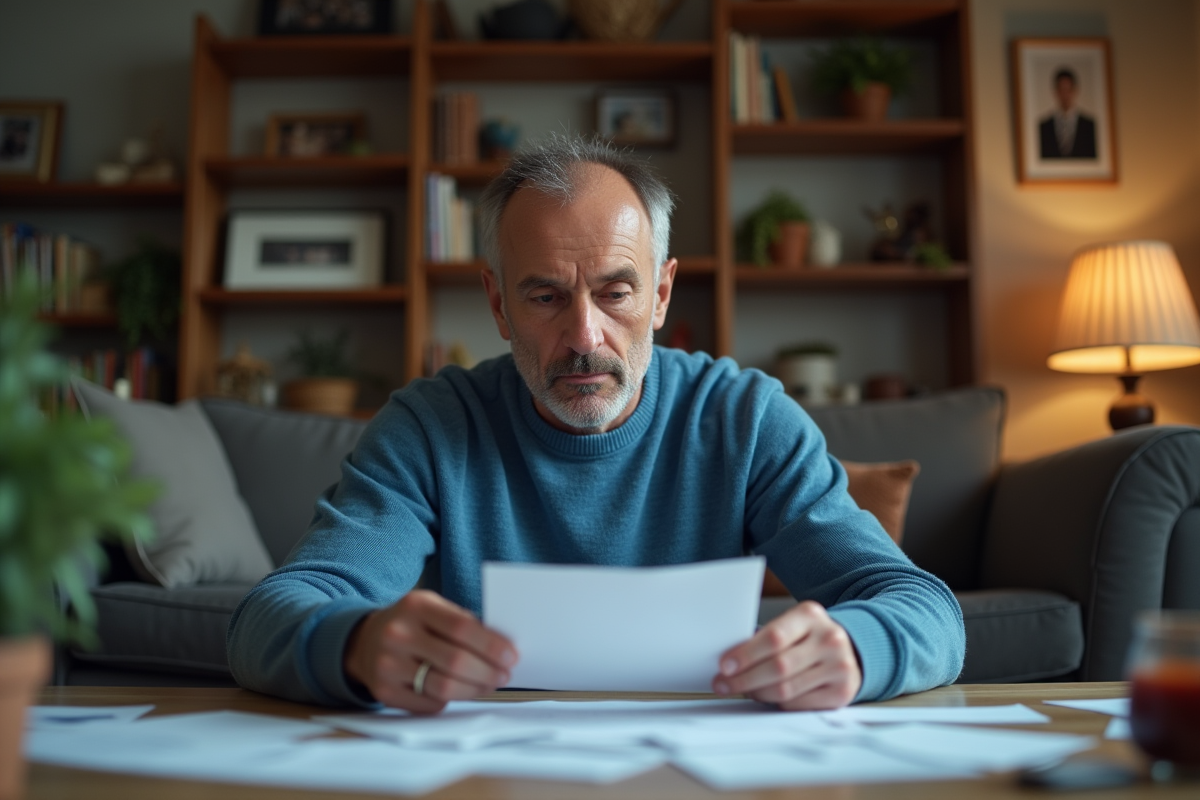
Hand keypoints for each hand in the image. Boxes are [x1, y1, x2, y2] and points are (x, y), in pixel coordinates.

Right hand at [344, 589, 517, 713]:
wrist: (363, 641)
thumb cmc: (411, 624)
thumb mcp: (432, 608)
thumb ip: (463, 623)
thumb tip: (502, 649)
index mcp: (416, 605)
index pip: (462, 627)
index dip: (491, 645)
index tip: (511, 656)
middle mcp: (398, 633)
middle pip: (456, 660)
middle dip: (488, 671)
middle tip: (504, 675)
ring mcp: (388, 664)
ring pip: (444, 687)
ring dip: (475, 689)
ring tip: (488, 685)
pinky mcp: (384, 691)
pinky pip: (429, 704)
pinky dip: (450, 700)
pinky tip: (459, 691)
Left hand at [713, 600, 860, 709]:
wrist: (849, 649)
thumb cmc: (807, 638)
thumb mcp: (791, 625)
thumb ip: (765, 638)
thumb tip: (729, 661)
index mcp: (810, 615)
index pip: (773, 637)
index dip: (745, 655)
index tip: (725, 666)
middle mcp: (829, 639)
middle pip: (778, 667)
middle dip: (744, 679)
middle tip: (724, 684)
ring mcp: (840, 666)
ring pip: (786, 689)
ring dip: (757, 693)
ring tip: (744, 690)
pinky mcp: (842, 692)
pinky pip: (798, 704)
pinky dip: (777, 703)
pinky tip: (767, 697)